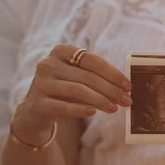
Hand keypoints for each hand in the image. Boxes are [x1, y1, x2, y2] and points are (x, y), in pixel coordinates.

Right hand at [13, 44, 131, 140]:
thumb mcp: (77, 79)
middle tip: (127, 101)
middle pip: (87, 76)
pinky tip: (93, 112)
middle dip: (111, 90)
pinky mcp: (38, 104)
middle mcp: (48, 64)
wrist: (36, 112)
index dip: (113, 73)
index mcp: (61, 52)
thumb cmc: (63, 93)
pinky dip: (80, 109)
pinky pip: (63, 107)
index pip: (92, 61)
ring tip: (114, 108)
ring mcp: (41, 83)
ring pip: (77, 90)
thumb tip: (125, 87)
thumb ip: (96, 78)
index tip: (129, 86)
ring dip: (100, 100)